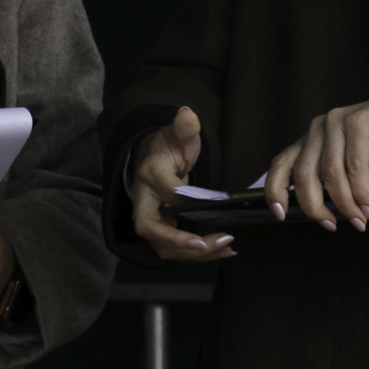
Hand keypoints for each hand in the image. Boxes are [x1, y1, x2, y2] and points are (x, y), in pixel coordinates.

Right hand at [130, 106, 236, 261]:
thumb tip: (188, 113)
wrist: (152, 159)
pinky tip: (223, 250)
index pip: (164, 190)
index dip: (184, 201)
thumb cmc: (168, 148)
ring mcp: (149, 215)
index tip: (210, 205)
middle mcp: (144, 198)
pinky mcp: (160, 228)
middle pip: (149, 228)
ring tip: (224, 247)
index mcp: (150, 173)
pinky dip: (197, 255)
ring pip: (161, 245)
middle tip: (208, 243)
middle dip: (177, 241)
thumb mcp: (178, 136)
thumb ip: (185, 128)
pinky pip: (172, 249)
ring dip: (192, 254)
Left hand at [264, 96, 368, 230]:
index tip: (280, 214)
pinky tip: (366, 206)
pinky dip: (360, 191)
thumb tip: (322, 208)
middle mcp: (318, 129)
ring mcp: (336, 123)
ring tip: (359, 219)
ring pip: (329, 173)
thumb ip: (335, 182)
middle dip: (314, 206)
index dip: (274, 190)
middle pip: (302, 173)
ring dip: (344, 204)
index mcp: (311, 139)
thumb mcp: (353, 168)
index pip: (281, 164)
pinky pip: (353, 166)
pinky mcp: (357, 122)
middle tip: (330, 225)